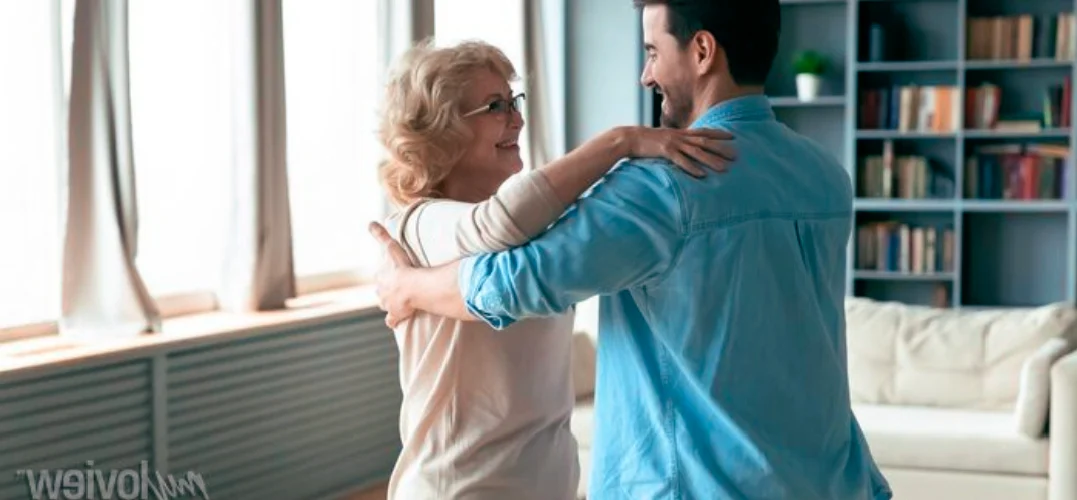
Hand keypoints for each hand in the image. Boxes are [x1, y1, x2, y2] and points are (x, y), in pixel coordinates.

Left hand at [368, 221, 415, 327]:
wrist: (412, 287)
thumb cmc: (403, 267)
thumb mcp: (391, 248)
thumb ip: (381, 235)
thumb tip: (369, 223)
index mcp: (380, 277)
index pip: (381, 276)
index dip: (387, 275)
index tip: (394, 274)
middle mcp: (381, 291)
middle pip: (382, 290)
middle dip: (387, 290)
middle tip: (399, 288)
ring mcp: (387, 304)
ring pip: (386, 304)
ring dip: (391, 303)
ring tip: (400, 303)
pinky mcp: (395, 315)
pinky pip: (392, 320)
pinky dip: (393, 321)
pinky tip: (394, 322)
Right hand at [622, 126, 736, 177]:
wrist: (628, 138)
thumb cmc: (644, 141)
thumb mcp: (663, 138)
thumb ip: (675, 142)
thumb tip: (683, 148)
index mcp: (679, 133)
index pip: (703, 132)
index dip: (719, 134)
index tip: (732, 137)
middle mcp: (679, 136)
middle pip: (705, 142)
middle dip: (721, 148)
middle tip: (736, 155)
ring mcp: (673, 143)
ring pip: (696, 152)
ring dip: (711, 160)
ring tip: (724, 168)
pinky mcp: (665, 152)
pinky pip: (681, 161)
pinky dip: (692, 168)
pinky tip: (701, 175)